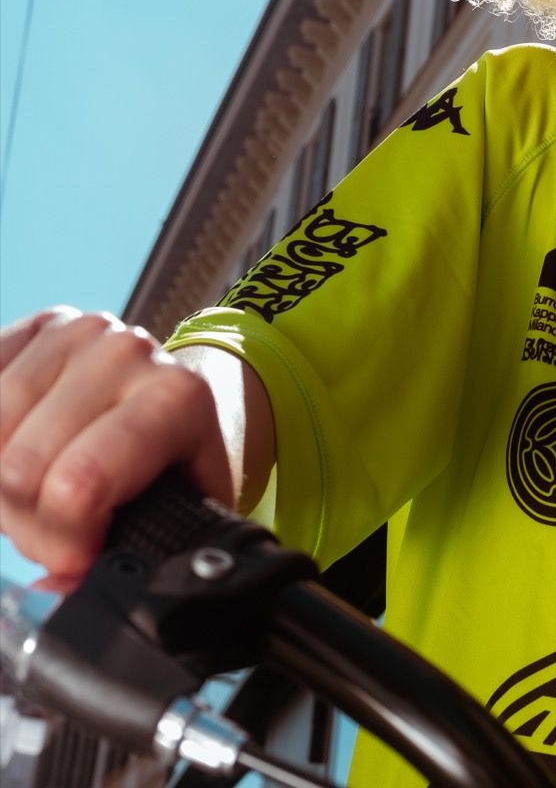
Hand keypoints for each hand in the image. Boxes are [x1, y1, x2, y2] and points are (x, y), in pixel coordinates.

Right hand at [0, 307, 233, 576]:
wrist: (174, 395)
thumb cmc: (177, 460)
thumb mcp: (181, 509)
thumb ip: (134, 552)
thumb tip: (56, 583)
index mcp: (176, 397)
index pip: (79, 485)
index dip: (63, 542)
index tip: (77, 558)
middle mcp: (127, 352)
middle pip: (22, 469)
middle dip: (29, 521)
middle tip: (55, 525)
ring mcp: (77, 332)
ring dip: (2, 484)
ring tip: (38, 489)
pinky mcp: (35, 327)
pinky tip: (13, 453)